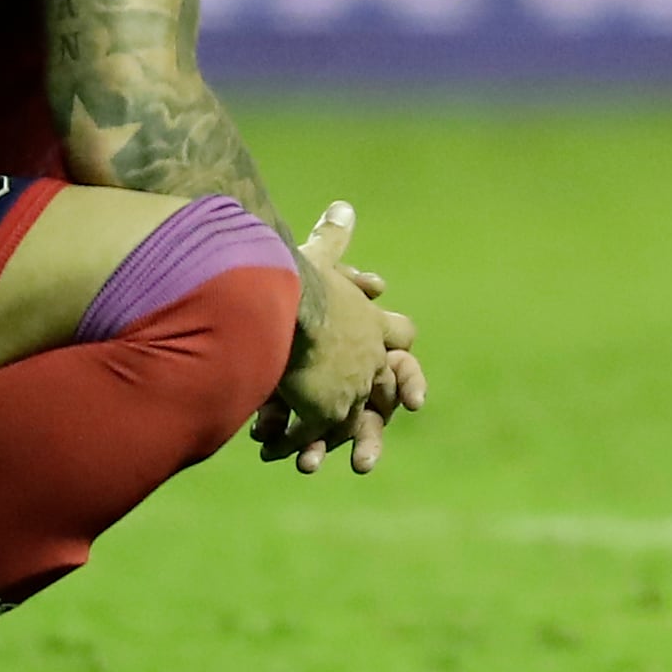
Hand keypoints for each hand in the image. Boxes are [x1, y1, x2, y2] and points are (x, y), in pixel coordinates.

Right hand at [254, 202, 426, 473]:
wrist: (279, 302)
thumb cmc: (296, 276)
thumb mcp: (320, 257)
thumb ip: (333, 239)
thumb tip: (342, 207)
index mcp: (370, 324)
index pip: (401, 340)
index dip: (401, 358)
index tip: (402, 378)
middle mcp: (367, 359)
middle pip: (385, 394)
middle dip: (374, 416)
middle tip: (370, 441)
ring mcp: (348, 387)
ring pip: (348, 423)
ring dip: (328, 442)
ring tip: (311, 464)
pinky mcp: (322, 409)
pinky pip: (309, 434)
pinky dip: (290, 443)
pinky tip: (270, 451)